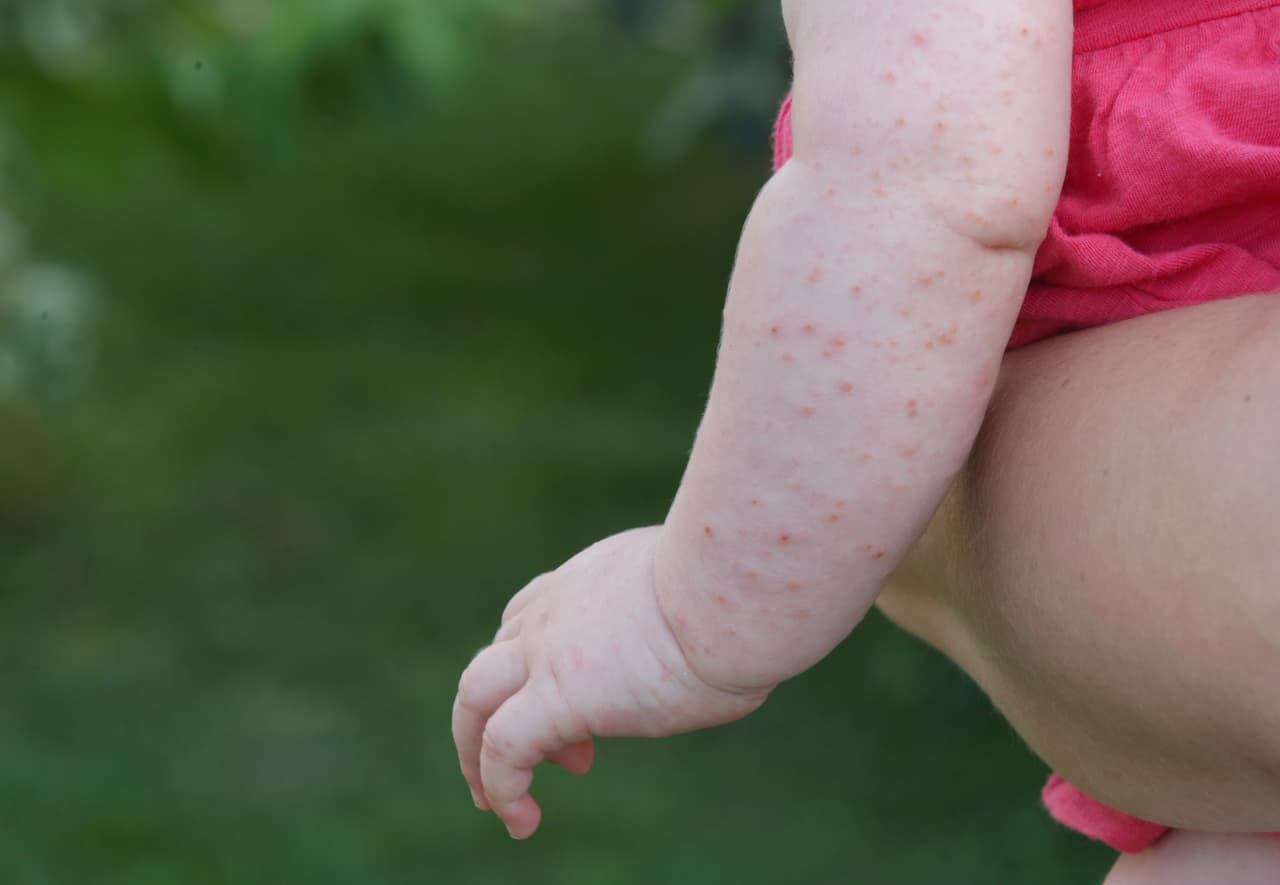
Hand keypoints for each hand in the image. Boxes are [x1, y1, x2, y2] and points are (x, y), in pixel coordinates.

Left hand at [452, 526, 768, 838]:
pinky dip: (502, 787)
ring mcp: (550, 649)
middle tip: (518, 759)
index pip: (534, 614)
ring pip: (475, 696)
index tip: (587, 715)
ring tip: (492, 801)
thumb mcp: (706, 592)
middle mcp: (559, 606)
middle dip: (492, 711)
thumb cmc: (747, 588)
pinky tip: (522, 821)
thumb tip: (732, 644)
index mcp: (593, 578)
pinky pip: (504, 748)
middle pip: (494, 658)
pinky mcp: (558, 695)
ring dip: (473, 750)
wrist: (738, 586)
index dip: (540, 664)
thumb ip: (692, 617)